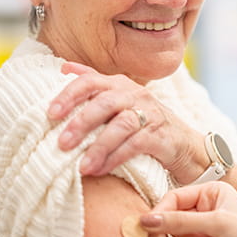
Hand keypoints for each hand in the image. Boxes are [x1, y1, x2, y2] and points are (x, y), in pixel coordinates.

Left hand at [49, 61, 204, 182]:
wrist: (186, 145)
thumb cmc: (145, 123)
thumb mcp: (121, 101)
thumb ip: (95, 84)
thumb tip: (64, 66)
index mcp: (121, 85)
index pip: (91, 81)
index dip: (69, 95)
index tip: (50, 113)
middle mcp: (136, 95)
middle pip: (106, 102)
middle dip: (81, 122)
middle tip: (62, 143)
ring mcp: (151, 114)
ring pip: (122, 125)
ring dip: (99, 146)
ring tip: (82, 166)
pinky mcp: (161, 135)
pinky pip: (136, 145)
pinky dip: (116, 158)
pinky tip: (100, 170)